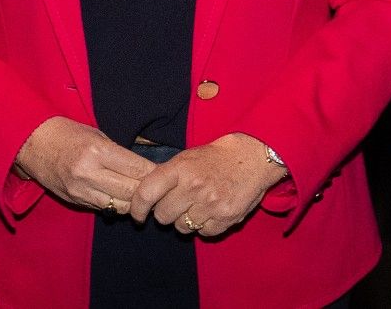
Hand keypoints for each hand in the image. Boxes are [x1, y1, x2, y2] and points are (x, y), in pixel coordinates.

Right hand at [13, 117, 153, 214]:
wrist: (31, 143)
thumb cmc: (67, 133)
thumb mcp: (96, 134)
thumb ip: (119, 154)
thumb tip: (145, 169)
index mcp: (96, 151)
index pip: (136, 168)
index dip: (154, 173)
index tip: (166, 174)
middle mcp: (89, 173)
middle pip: (131, 191)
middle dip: (149, 191)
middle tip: (161, 189)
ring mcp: (81, 190)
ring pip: (120, 206)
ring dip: (134, 202)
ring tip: (144, 197)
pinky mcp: (75, 200)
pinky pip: (104, 208)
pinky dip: (117, 205)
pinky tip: (123, 199)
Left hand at [128, 133, 287, 237]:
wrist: (252, 157)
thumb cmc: (215, 157)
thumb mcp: (186, 158)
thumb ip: (165, 176)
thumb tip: (142, 197)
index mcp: (180, 168)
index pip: (147, 193)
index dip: (137, 207)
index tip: (137, 214)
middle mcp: (194, 187)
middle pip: (163, 216)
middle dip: (165, 213)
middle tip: (176, 203)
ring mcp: (211, 204)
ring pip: (182, 227)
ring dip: (185, 220)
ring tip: (197, 205)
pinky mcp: (227, 218)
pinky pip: (203, 233)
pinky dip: (204, 226)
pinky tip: (210, 211)